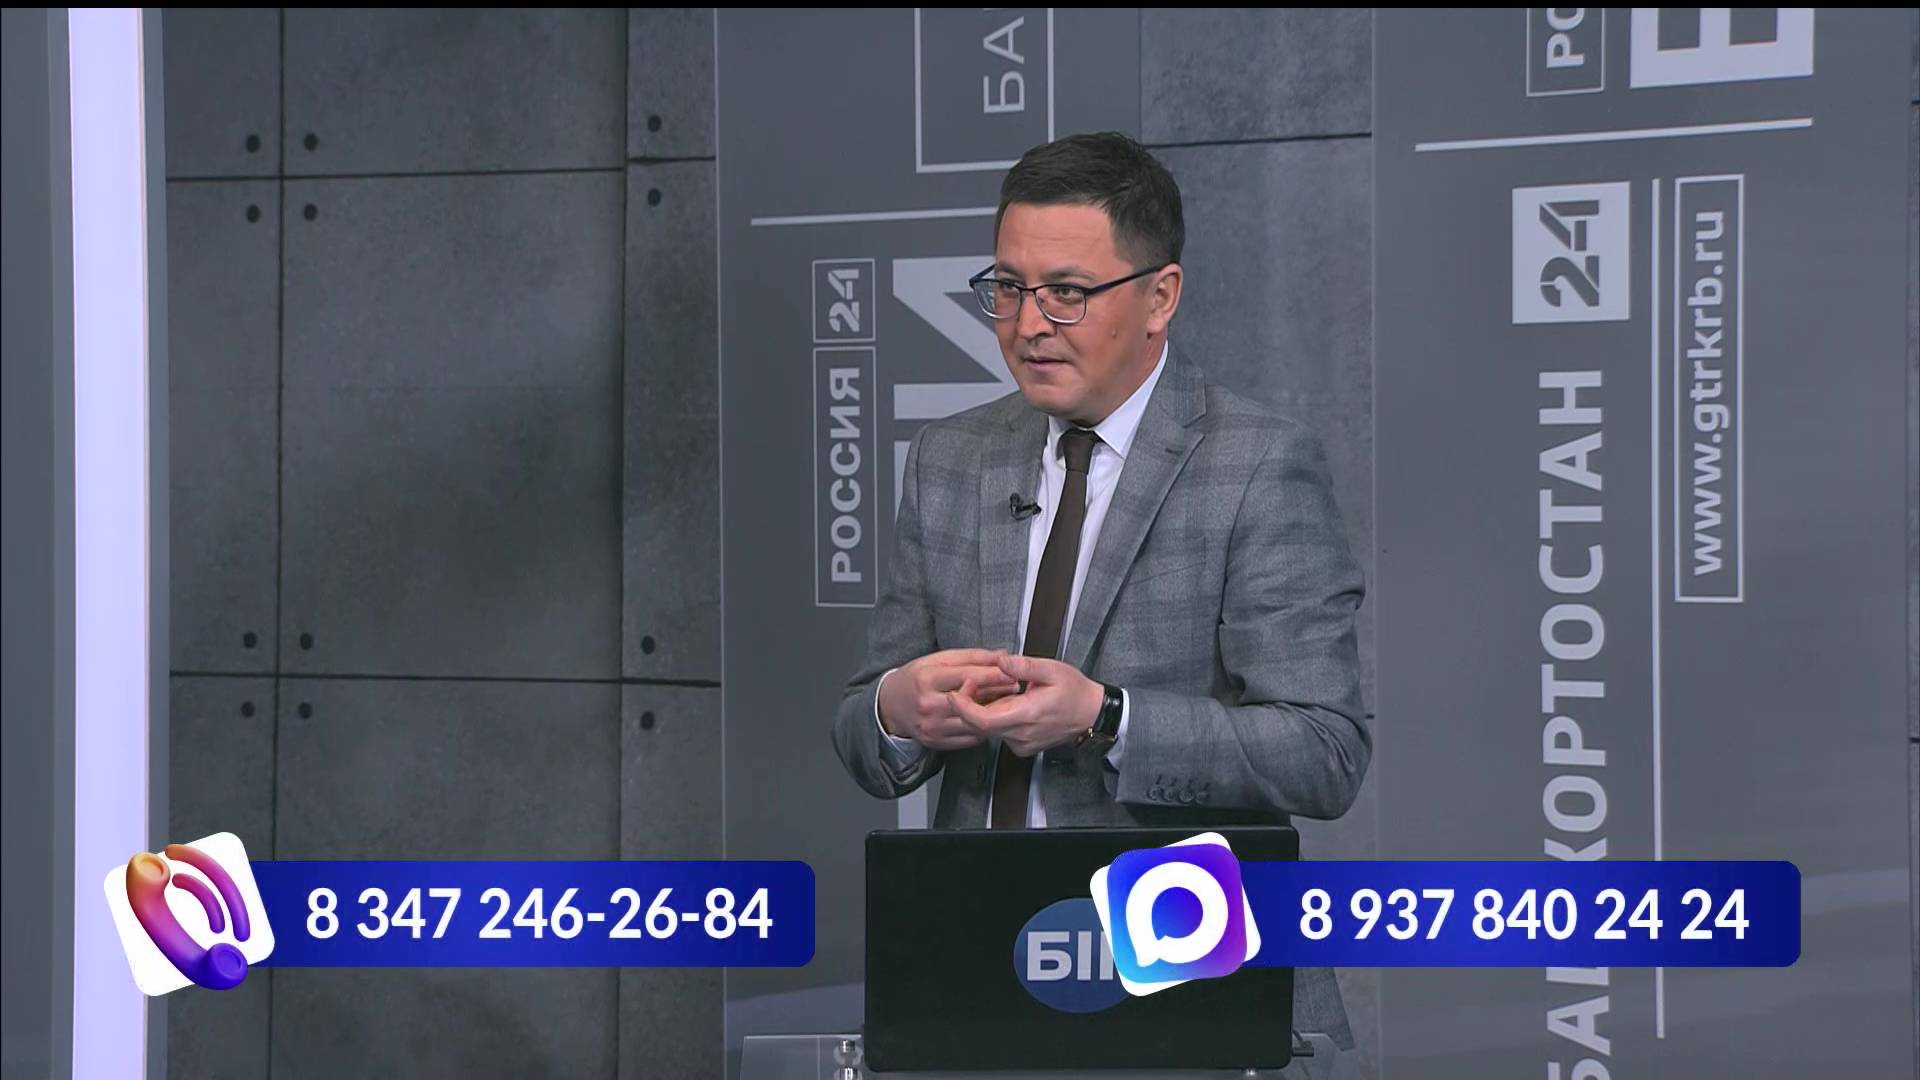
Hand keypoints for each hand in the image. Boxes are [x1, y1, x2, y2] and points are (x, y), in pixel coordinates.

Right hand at [878, 649, 1022, 750]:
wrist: (891, 706)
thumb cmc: (915, 678)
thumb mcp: (937, 660)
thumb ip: (970, 657)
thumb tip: (1001, 655)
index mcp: (927, 679)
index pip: (966, 676)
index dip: (992, 674)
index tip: (1010, 671)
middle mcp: (928, 705)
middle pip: (971, 701)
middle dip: (997, 693)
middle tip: (1013, 687)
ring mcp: (932, 726)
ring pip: (972, 722)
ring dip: (992, 712)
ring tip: (1004, 702)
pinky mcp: (935, 742)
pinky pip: (968, 738)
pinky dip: (981, 727)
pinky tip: (988, 717)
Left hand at [947, 653, 1103, 757]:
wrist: (1091, 715)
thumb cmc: (1074, 691)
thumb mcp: (1052, 670)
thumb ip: (1024, 666)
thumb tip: (1000, 661)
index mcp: (1026, 715)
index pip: (983, 720)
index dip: (963, 707)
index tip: (956, 692)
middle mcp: (1020, 735)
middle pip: (981, 725)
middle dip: (969, 704)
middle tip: (971, 682)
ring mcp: (1021, 744)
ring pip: (989, 728)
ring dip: (983, 709)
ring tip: (991, 688)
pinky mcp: (1022, 746)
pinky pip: (1000, 732)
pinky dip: (995, 716)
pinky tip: (1004, 701)